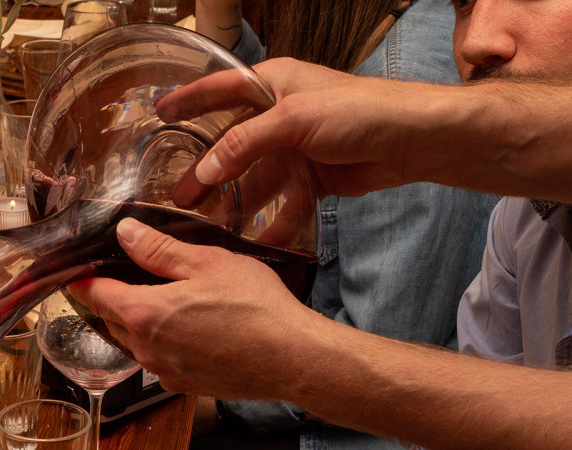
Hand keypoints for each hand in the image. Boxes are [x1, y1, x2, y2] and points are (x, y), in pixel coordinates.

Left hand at [69, 217, 323, 398]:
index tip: (78, 266)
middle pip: (110, 318)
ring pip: (133, 340)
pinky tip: (186, 326)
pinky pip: (158, 359)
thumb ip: (158, 250)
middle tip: (120, 272)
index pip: (93, 293)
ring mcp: (163, 371)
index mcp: (143, 313)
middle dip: (110, 296)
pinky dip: (161, 341)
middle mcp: (145, 348)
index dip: (82, 277)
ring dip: (136, 320)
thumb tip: (124, 233)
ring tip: (159, 296)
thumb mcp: (206, 262)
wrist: (292, 359)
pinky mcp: (183, 385)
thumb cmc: (255, 307)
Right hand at [158, 58, 421, 243]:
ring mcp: (296, 148)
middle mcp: (279, 115)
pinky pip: (284, 202)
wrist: (412, 140)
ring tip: (211, 228)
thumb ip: (244, 145)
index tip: (159, 114)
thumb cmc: (357, 111)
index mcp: (272, 84)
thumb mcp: (293, 120)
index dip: (189, 101)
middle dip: (207, 175)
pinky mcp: (313, 177)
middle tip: (180, 200)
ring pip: (256, 180)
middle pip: (233, 147)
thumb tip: (203, 173)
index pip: (219, 90)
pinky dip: (272, 223)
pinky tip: (256, 242)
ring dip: (236, 204)